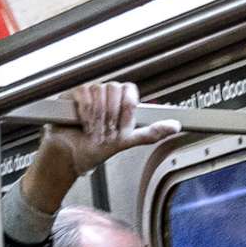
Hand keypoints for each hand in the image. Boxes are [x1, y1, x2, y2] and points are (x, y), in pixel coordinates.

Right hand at [46, 81, 177, 183]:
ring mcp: (89, 93)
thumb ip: (151, 133)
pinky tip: (82, 124)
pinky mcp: (73, 94)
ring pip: (99, 92)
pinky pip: (84, 94)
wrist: (71, 157)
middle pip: (115, 89)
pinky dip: (85, 113)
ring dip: (98, 118)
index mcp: (119, 102)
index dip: (126, 109)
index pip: (130, 90)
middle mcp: (105, 95)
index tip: (121, 126)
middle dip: (111, 117)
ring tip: (94, 131)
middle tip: (105, 133)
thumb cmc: (95, 149)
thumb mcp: (126, 142)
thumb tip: (175, 126)